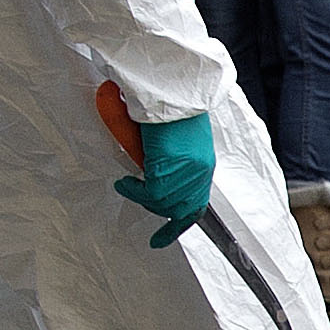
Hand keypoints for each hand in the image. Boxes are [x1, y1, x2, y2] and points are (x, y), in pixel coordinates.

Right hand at [110, 109, 216, 248]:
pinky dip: (135, 191)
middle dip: (153, 206)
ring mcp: (187, 171)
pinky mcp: (171, 165)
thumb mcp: (178, 143)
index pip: (195, 207)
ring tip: (128, 184)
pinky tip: (126, 182)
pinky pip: (151, 192)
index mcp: (203, 166)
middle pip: (176, 209)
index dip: (177, 226)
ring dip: (141, 197)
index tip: (159, 240)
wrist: (175, 89)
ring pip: (162, 203)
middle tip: (134, 189)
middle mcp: (199, 172)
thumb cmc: (172, 110)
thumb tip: (153, 176)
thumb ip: (173, 163)